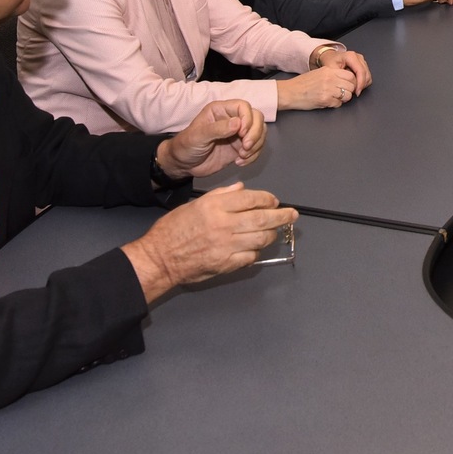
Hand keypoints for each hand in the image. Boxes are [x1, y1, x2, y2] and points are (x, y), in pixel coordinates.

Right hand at [121, 182, 296, 302]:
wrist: (160, 258)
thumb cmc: (173, 229)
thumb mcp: (194, 204)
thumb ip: (220, 195)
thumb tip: (241, 189)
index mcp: (215, 207)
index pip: (251, 199)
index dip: (267, 199)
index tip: (275, 201)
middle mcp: (224, 225)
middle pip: (262, 218)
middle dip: (282, 216)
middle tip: (292, 215)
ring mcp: (226, 246)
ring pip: (260, 238)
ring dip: (272, 234)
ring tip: (276, 231)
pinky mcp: (226, 264)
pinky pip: (250, 257)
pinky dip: (257, 251)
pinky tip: (257, 247)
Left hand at [159, 99, 265, 178]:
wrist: (183, 165)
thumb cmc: (186, 146)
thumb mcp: (198, 136)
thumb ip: (217, 129)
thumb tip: (238, 123)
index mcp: (221, 110)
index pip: (243, 107)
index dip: (248, 118)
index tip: (242, 133)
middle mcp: (232, 119)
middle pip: (257, 118)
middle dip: (255, 133)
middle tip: (246, 147)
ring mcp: (238, 134)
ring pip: (260, 133)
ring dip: (256, 146)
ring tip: (242, 156)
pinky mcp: (241, 147)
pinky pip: (256, 148)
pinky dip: (253, 156)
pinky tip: (240, 162)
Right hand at [276, 66, 360, 109]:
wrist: (289, 92)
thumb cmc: (302, 84)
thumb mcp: (318, 73)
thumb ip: (332, 74)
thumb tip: (346, 80)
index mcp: (328, 70)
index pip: (350, 75)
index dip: (352, 82)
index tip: (348, 86)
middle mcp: (330, 78)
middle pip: (351, 85)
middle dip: (349, 91)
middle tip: (343, 93)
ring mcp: (328, 89)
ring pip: (348, 95)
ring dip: (343, 98)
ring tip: (335, 98)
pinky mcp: (325, 100)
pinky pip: (339, 104)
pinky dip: (335, 105)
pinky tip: (328, 102)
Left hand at [314, 48, 370, 95]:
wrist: (331, 56)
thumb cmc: (330, 61)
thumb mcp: (331, 69)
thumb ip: (339, 76)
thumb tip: (347, 86)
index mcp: (351, 56)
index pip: (360, 71)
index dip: (360, 83)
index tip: (356, 92)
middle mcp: (359, 58)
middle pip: (366, 74)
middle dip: (361, 85)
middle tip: (353, 92)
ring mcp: (362, 61)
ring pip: (368, 76)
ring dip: (362, 84)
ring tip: (353, 88)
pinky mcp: (363, 65)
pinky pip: (367, 76)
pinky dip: (362, 82)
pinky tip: (354, 84)